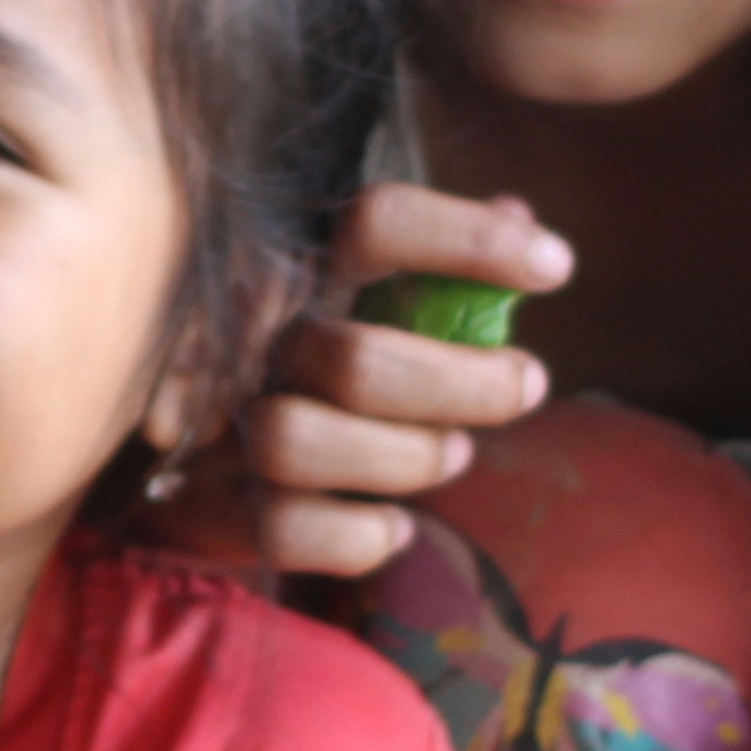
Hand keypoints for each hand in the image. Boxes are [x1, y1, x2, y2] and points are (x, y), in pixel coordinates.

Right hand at [227, 187, 571, 578]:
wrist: (195, 455)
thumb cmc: (310, 362)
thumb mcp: (364, 299)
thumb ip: (433, 263)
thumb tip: (518, 213)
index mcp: (296, 266)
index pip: (377, 225)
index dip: (470, 241)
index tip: (555, 268)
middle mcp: (250, 340)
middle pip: (353, 361)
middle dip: (459, 385)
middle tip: (526, 385)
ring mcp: (227, 427)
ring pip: (298, 443)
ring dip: (403, 458)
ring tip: (454, 454)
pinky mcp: (214, 509)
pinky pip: (281, 531)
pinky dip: (357, 537)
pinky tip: (394, 526)